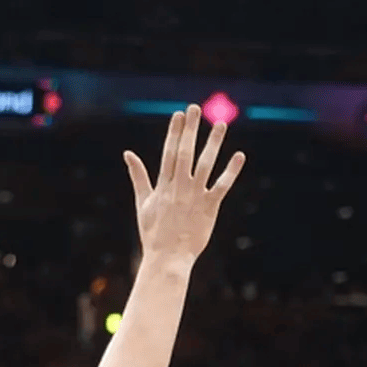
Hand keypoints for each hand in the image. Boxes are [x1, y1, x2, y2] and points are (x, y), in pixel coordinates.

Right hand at [123, 105, 244, 264]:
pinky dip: (231, 171)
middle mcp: (178, 188)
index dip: (174, 132)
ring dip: (213, 143)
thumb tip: (128, 154)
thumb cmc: (153, 232)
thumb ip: (138, 176)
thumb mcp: (142, 202)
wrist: (167, 258)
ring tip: (220, 124)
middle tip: (196, 108)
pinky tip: (239, 155)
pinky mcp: (209, 207)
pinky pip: (222, 186)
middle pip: (185, 153)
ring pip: (205, 164)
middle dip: (190, 130)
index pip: (168, 153)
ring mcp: (194, 196)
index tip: (179, 114)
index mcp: (162, 186)